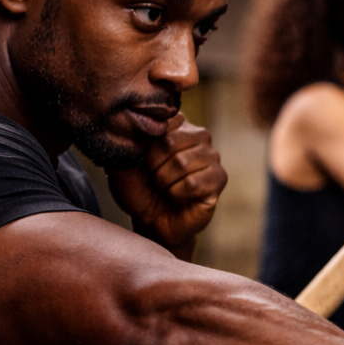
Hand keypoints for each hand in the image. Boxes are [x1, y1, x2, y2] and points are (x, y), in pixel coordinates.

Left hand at [107, 114, 227, 259]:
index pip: (160, 122)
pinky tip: (178, 197)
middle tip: (155, 179)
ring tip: (166, 188)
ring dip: (165, 182)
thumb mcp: (124, 162)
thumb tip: (132, 124)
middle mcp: (198, 135)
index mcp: (176, 124)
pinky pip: (192, 183)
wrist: (152, 222)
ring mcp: (212, 156)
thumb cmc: (139, 190)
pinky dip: (177, 194)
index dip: (146, 147)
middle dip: (154, 166)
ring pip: (181, 163)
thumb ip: (126, 139)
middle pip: (170, 141)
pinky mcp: (219, 178)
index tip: (143, 162)